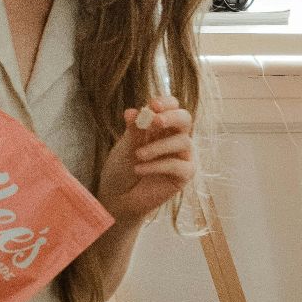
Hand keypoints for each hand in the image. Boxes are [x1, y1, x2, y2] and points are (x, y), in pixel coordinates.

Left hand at [97, 95, 196, 225]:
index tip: (152, 105)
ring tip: (138, 155)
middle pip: (185, 119)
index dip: (165, 103)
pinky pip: (178, 165)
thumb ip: (133, 130)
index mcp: (160, 127)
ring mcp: (180, 156)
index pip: (172, 107)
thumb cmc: (121, 169)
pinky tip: (139, 169)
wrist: (117, 197)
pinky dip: (158, 165)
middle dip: (172, 117)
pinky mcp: (183, 175)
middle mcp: (173, 138)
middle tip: (155, 121)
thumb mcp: (124, 146)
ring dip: (159, 146)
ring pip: (183, 142)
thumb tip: (132, 111)